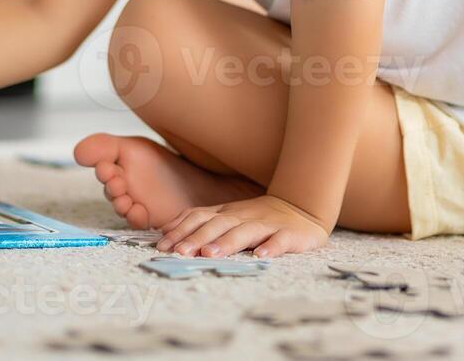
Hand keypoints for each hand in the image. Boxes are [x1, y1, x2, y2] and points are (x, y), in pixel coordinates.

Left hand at [155, 194, 330, 258]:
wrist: (301, 207)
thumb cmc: (257, 218)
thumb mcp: (227, 217)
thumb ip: (200, 223)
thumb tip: (166, 232)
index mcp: (226, 213)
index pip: (199, 218)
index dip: (180, 230)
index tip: (162, 246)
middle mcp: (242, 216)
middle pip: (217, 225)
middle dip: (197, 238)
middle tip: (180, 253)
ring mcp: (266, 224)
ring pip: (244, 232)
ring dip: (226, 243)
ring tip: (210, 255)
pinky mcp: (289, 234)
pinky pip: (279, 240)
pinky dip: (270, 247)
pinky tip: (261, 256)